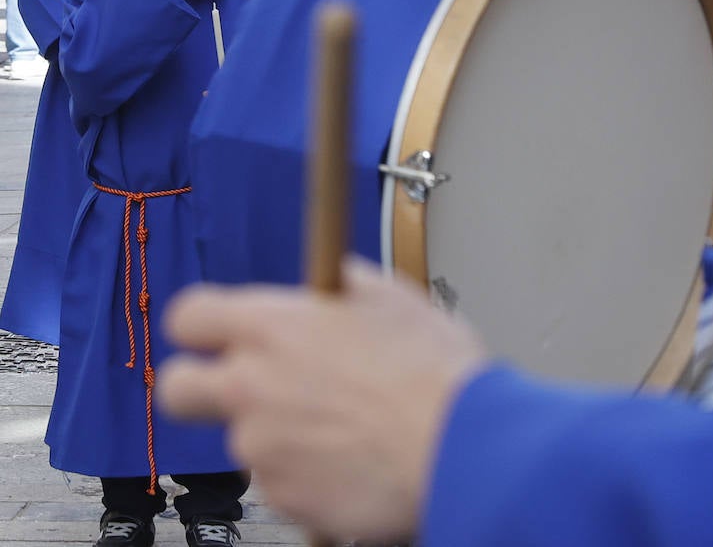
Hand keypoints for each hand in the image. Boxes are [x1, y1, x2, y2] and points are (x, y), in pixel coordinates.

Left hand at [159, 261, 486, 541]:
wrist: (459, 447)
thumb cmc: (431, 371)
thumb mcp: (390, 297)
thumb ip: (342, 288)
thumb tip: (333, 286)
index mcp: (271, 326)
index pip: (189, 316)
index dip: (202, 324)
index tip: (218, 330)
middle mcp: (250, 386)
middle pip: (178, 388)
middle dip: (199, 386)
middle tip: (243, 385)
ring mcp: (261, 448)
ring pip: (245, 438)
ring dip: (280, 432)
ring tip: (344, 425)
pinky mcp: (282, 500)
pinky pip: (281, 481)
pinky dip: (308, 473)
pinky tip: (353, 458)